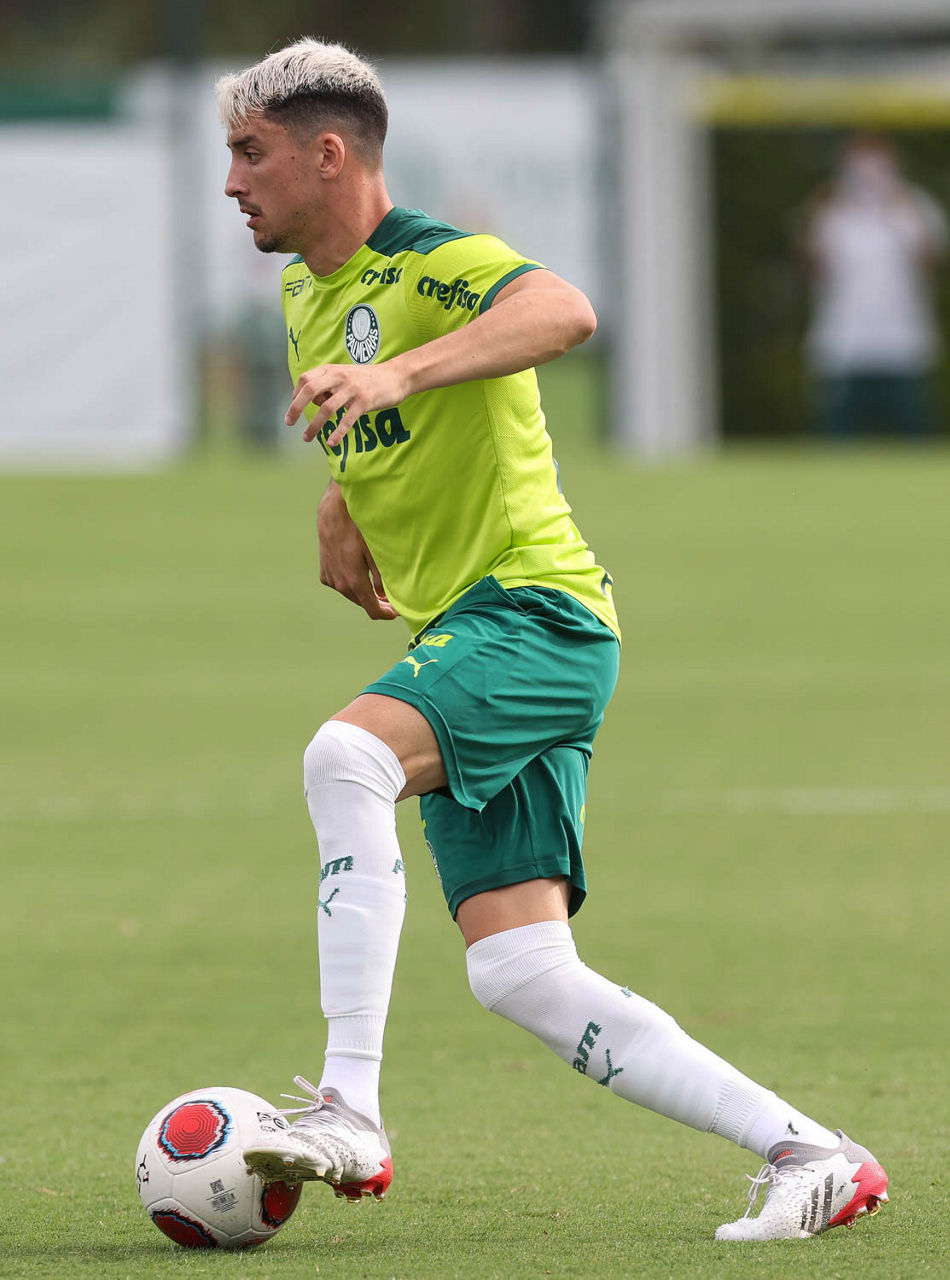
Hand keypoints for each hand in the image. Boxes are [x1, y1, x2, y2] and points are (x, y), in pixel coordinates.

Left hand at [287, 361, 409, 447]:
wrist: (396, 376)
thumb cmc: (369, 379)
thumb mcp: (346, 375)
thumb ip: (329, 385)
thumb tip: (315, 401)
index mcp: (332, 369)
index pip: (306, 379)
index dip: (296, 394)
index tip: (293, 408)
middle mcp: (339, 377)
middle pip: (310, 390)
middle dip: (296, 408)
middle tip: (289, 422)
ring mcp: (352, 389)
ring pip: (326, 408)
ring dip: (314, 425)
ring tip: (307, 438)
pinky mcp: (365, 402)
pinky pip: (347, 419)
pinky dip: (338, 432)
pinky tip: (332, 443)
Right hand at [317, 482, 397, 620]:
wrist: (334, 511)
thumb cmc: (359, 527)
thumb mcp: (377, 553)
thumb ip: (382, 579)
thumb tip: (387, 597)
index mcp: (354, 582)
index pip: (373, 610)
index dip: (387, 614)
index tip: (397, 611)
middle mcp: (340, 584)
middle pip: (362, 603)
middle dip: (377, 603)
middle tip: (392, 599)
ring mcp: (330, 578)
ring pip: (351, 593)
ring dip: (364, 593)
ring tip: (379, 587)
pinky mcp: (324, 571)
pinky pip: (340, 583)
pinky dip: (351, 583)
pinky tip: (360, 574)